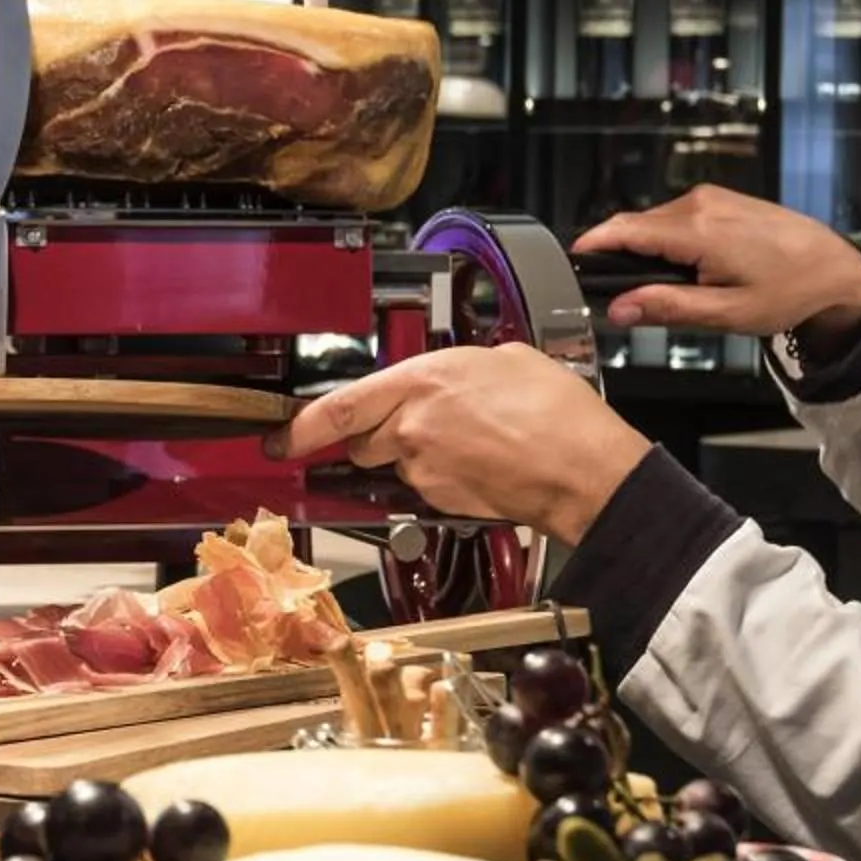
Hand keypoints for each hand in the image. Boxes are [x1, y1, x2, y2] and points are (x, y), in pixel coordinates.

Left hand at [264, 343, 647, 546]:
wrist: (584, 469)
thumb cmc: (557, 414)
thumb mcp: (505, 359)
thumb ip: (460, 365)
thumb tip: (455, 373)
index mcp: (420, 382)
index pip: (337, 407)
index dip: (298, 426)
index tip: (276, 437)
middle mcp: (412, 427)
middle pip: (363, 440)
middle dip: (378, 436)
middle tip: (421, 427)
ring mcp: (425, 468)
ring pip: (396, 465)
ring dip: (415, 456)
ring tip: (468, 444)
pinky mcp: (442, 501)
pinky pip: (426, 487)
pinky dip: (445, 477)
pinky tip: (482, 463)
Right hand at [576, 187, 860, 353]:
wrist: (833, 267)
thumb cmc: (789, 292)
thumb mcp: (727, 313)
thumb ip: (668, 308)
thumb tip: (618, 309)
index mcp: (697, 231)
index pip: (623, 231)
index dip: (591, 246)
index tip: (568, 262)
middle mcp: (698, 204)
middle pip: (634, 226)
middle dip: (618, 256)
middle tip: (615, 294)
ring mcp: (710, 198)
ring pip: (654, 222)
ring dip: (646, 250)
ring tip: (661, 288)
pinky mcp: (719, 199)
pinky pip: (675, 218)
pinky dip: (667, 240)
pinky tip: (685, 269)